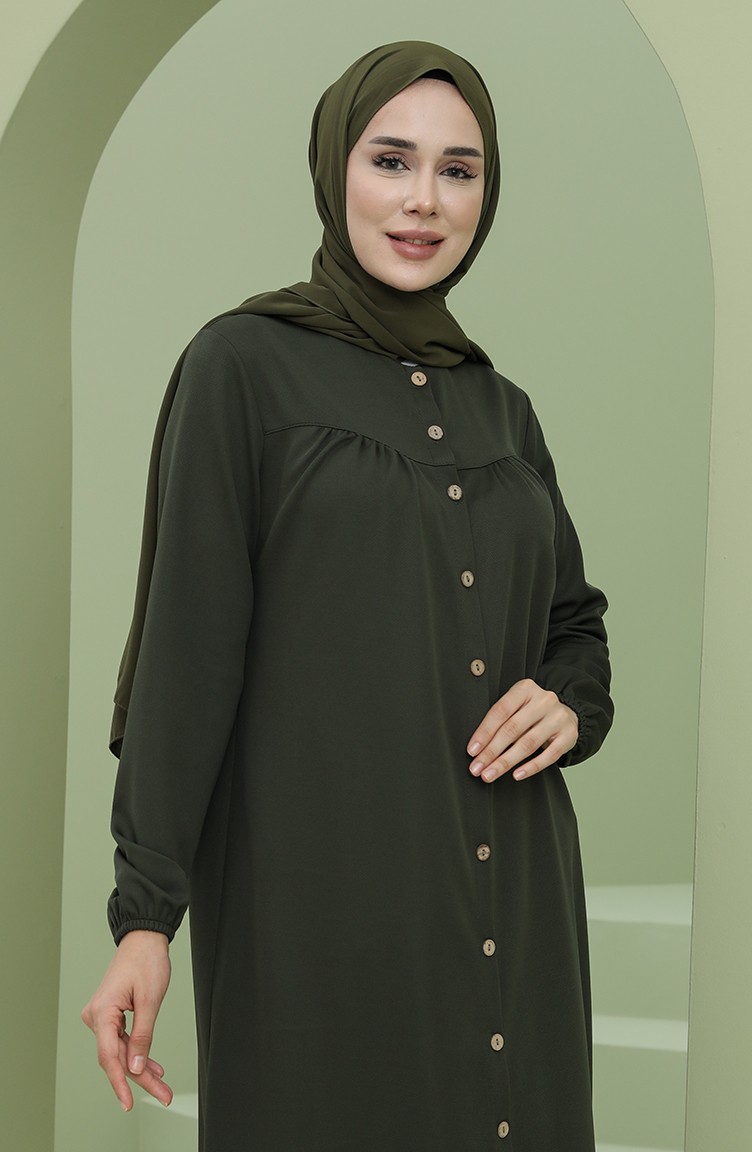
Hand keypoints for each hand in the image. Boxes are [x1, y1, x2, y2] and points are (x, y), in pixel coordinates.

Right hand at [82, 929, 171, 1111]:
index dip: (120, 1082)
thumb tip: (136, 1067)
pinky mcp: (110, 1014)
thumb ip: (143, 1036)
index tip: (128, 1102)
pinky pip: (122, 1039)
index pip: (109, 1057)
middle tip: (162, 1094)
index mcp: (102, 1012)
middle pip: (117, 1056)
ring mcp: (102, 1015)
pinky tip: (152, 1066)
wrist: (143, 938)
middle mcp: (97, 1016)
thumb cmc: (146, 961)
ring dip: (140, 1067)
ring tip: (161, 1085)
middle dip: (140, 1078)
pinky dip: (137, 1051)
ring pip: (121, 1050)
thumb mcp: (150, 1000)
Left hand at [467, 678, 577, 782]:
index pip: (500, 711)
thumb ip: (500, 720)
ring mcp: (558, 717)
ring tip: (491, 773)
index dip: (484, 732)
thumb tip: (477, 747)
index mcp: (525, 689)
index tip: (472, 751)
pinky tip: (516, 775)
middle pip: (512, 729)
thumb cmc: (533, 713)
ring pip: (528, 743)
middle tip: (477, 767)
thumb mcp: (517, 706)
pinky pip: (549, 755)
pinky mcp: (569, 735)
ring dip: (506, 762)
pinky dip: (531, 767)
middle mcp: (543, 700)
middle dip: (491, 751)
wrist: (565, 715)